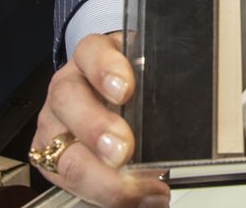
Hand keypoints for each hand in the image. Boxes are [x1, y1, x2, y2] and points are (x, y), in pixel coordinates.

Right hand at [32, 33, 169, 206]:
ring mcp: (56, 124)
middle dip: (96, 129)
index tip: (125, 90)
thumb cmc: (130, 82)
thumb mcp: (143, 71)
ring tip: (135, 189)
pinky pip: (69, 181)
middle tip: (123, 150)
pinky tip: (133, 200)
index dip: (105, 70)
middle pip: (68, 100)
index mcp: (91, 57)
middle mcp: (68, 88)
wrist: (104, 96)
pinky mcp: (51, 158)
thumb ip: (157, 81)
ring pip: (64, 150)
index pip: (91, 52)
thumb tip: (194, 108)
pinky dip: (101, 195)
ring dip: (99, 176)